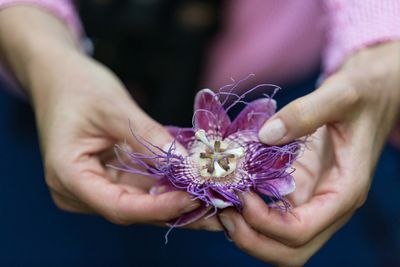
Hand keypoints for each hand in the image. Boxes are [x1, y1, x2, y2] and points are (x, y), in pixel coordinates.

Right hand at [0, 6, 220, 229]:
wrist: (60, 78)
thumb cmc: (76, 87)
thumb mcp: (114, 108)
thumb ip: (148, 138)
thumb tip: (187, 164)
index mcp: (68, 177)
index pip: (119, 207)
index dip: (160, 207)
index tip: (195, 197)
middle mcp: (80, 192)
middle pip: (135, 212)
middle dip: (178, 209)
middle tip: (219, 206)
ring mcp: (96, 187)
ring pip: (143, 205)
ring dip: (179, 202)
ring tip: (217, 200)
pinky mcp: (111, 179)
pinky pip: (143, 190)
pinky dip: (170, 188)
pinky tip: (198, 187)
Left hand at [219, 41, 399, 265]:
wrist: (370, 93)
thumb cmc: (363, 94)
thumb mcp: (340, 95)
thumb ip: (305, 113)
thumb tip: (266, 136)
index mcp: (344, 191)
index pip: (303, 231)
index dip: (266, 223)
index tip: (240, 194)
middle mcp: (326, 204)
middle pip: (290, 250)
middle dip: (252, 239)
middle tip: (221, 211)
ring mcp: (310, 199)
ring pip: (277, 240)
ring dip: (244, 231)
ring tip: (216, 204)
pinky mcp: (297, 188)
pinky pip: (270, 215)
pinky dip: (245, 213)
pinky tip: (223, 193)